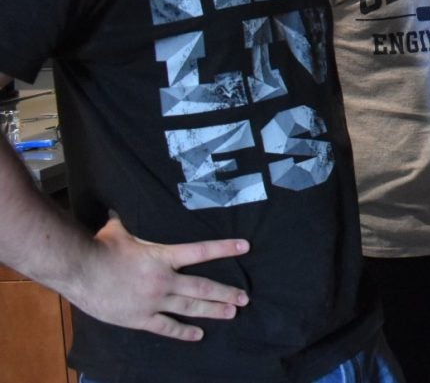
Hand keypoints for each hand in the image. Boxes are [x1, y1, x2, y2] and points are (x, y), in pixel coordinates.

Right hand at [70, 214, 249, 340]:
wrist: (79, 270)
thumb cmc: (100, 246)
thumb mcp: (121, 227)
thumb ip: (131, 218)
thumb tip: (126, 201)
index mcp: (163, 256)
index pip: (201, 251)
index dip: (225, 248)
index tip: (245, 247)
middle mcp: (163, 280)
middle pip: (202, 288)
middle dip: (226, 292)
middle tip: (245, 298)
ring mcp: (153, 301)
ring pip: (190, 308)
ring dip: (213, 311)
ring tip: (232, 313)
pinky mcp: (140, 318)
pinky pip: (166, 327)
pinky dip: (184, 332)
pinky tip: (198, 334)